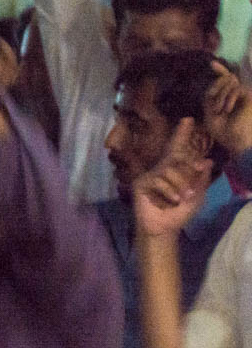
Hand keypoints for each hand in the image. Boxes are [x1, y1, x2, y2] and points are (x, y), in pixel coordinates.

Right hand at [133, 118, 213, 239]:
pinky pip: (159, 180)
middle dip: (186, 176)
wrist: (164, 228)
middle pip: (178, 160)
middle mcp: (162, 169)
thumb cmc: (180, 212)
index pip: (179, 149)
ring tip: (180, 200)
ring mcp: (150, 175)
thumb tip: (206, 160)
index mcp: (176, 170)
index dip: (182, 134)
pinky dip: (168, 192)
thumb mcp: (197, 195)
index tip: (188, 119)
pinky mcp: (141, 183)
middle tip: (188, 193)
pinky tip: (170, 201)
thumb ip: (201, 178)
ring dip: (178, 187)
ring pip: (169, 170)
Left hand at [205, 60, 251, 156]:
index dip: (220, 70)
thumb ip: (212, 96)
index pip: (225, 80)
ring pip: (228, 82)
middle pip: (224, 79)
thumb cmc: (224, 132)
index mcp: (228, 98)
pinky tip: (227, 109)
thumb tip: (219, 80)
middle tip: (216, 108)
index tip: (212, 63)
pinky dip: (228, 98)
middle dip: (215, 90)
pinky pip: (235, 88)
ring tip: (221, 111)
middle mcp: (238, 94)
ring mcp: (245, 94)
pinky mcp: (249, 95)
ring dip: (220, 97)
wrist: (237, 142)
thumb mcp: (210, 112)